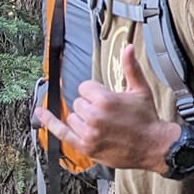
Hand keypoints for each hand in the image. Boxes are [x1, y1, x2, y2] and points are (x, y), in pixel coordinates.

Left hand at [33, 47, 172, 172]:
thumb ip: (131, 67)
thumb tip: (129, 47)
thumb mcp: (141, 90)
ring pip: (72, 117)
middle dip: (90, 106)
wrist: (153, 145)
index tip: (107, 100)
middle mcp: (94, 116)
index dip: (95, 92)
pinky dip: (49, 122)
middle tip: (108, 114)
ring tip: (101, 124)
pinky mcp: (86, 146)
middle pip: (78, 102)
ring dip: (82, 119)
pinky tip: (40, 112)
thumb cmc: (147, 118)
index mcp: (105, 99)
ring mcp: (88, 133)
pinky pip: (61, 132)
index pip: (84, 88)